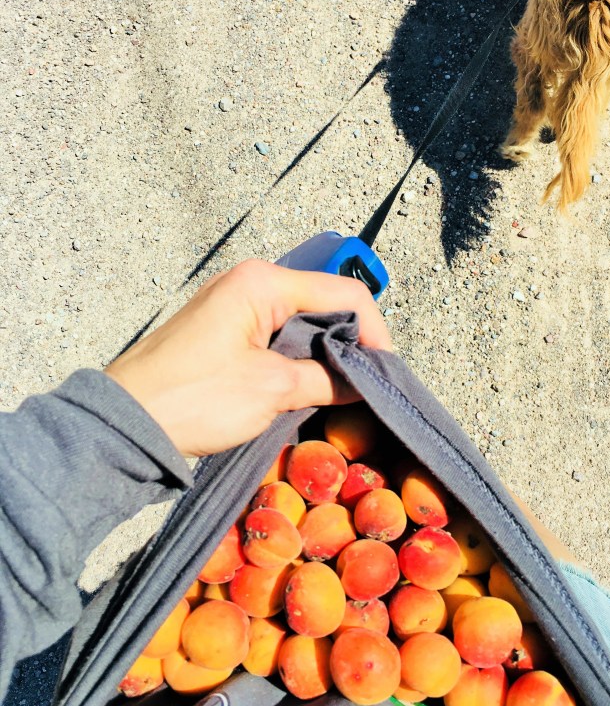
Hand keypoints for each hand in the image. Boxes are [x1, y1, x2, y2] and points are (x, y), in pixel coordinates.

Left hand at [105, 260, 391, 458]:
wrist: (127, 423)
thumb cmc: (193, 398)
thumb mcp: (272, 390)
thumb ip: (327, 380)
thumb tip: (364, 383)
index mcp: (263, 282)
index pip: (344, 292)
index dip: (374, 331)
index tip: (386, 372)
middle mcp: (251, 282)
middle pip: (325, 302)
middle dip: (351, 342)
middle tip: (368, 384)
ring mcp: (236, 304)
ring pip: (303, 320)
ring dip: (326, 352)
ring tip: (343, 389)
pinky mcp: (227, 329)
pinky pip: (278, 334)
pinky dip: (300, 357)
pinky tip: (310, 385)